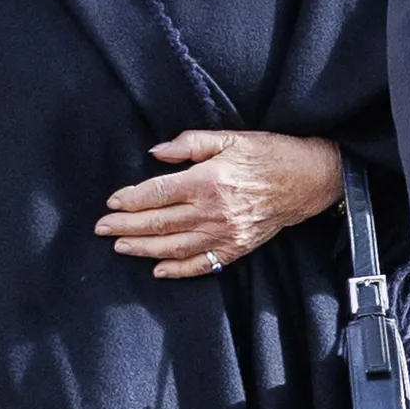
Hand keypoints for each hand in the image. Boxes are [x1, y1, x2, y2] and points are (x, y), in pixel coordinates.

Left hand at [100, 129, 343, 279]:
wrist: (307, 180)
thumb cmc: (268, 154)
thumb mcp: (229, 137)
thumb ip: (189, 144)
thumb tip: (156, 153)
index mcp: (208, 180)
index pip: (157, 192)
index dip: (130, 199)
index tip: (112, 202)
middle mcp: (213, 210)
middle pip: (158, 222)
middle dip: (125, 226)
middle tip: (102, 228)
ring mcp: (225, 234)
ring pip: (173, 247)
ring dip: (142, 248)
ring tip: (119, 246)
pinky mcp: (237, 248)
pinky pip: (202, 265)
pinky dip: (178, 271)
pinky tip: (158, 269)